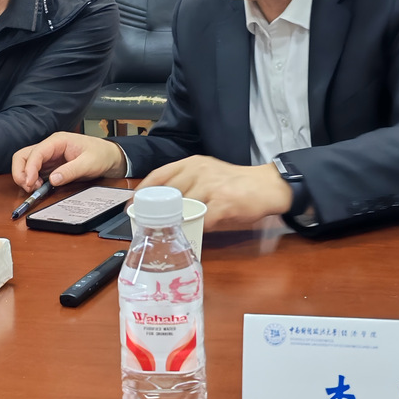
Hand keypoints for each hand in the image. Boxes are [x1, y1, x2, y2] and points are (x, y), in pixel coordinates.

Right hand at [11, 132, 126, 191]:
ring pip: (26, 163)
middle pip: (24, 155)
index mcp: (58, 141)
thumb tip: (53, 179)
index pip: (36, 152)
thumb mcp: (89, 164)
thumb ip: (71, 171)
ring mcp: (49, 156)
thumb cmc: (101, 154)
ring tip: (34, 188)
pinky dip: (31, 180)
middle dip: (21, 171)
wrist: (109, 156)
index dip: (29, 168)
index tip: (30, 182)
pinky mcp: (50, 165)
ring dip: (24, 176)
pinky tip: (39, 187)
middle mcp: (50, 146)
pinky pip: (34, 171)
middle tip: (28, 187)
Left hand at [136, 155, 293, 230]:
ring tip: (169, 234)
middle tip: (147, 226)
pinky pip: (202, 220)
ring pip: (183, 208)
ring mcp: (211, 186)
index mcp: (192, 163)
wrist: (266, 186)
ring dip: (175, 223)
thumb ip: (187, 186)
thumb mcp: (207, 175)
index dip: (142, 192)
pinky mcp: (224, 202)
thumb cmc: (234, 183)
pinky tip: (193, 235)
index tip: (132, 206)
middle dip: (155, 212)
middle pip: (167, 194)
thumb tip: (162, 207)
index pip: (159, 174)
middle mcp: (199, 171)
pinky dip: (196, 229)